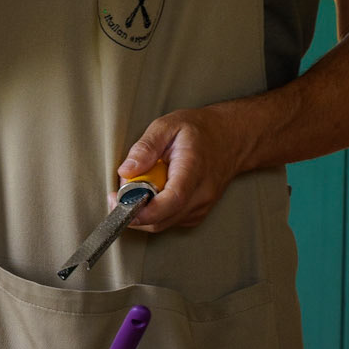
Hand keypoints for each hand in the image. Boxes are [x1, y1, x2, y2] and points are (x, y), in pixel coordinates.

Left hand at [118, 106, 243, 231]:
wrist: (229, 139)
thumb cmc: (199, 131)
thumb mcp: (168, 125)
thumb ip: (146, 146)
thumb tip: (126, 171)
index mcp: (193, 170)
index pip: (171, 200)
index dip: (143, 209)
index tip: (120, 203)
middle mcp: (201, 194)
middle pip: (161, 219)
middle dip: (133, 211)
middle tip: (119, 192)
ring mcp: (201, 207)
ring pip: (162, 224)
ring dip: (142, 211)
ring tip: (141, 185)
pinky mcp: (196, 214)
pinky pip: (168, 221)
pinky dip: (154, 212)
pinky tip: (155, 192)